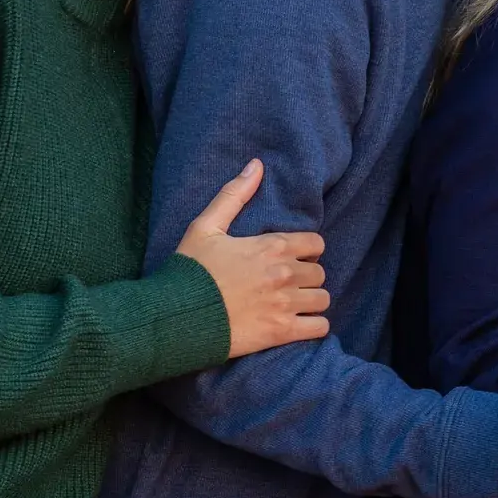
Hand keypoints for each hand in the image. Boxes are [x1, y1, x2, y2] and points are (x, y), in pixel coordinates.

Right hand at [173, 159, 329, 357]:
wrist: (175, 316)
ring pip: (322, 299)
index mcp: (272, 246)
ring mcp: (285, 304)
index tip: (293, 258)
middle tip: (289, 284)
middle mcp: (285, 273)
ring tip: (294, 304)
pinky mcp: (282, 332)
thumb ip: (233, 195)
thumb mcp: (205, 226)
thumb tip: (257, 165)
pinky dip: (313, 325)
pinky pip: (319, 326)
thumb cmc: (190, 271)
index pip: (316, 243)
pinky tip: (300, 324)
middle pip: (319, 273)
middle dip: (306, 277)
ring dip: (311, 301)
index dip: (307, 250)